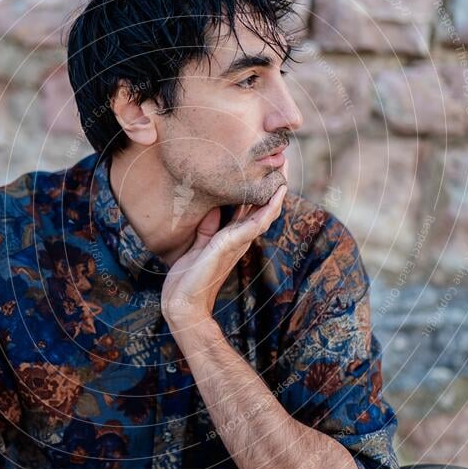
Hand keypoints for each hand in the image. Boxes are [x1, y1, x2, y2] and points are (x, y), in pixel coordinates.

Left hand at [161, 173, 288, 328]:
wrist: (182, 304)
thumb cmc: (187, 279)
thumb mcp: (198, 246)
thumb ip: (207, 228)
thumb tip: (212, 208)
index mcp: (231, 238)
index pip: (250, 211)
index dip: (260, 192)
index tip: (266, 171)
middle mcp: (238, 240)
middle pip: (263, 210)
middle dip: (273, 189)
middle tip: (283, 164)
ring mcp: (236, 243)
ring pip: (264, 216)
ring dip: (276, 196)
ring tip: (285, 174)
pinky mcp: (229, 246)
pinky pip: (253, 225)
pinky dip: (266, 210)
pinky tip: (275, 196)